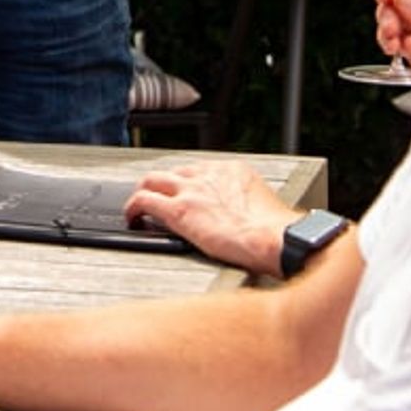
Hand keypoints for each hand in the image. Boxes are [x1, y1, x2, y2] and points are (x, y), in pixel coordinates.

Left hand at [123, 162, 297, 277]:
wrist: (278, 240)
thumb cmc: (278, 232)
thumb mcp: (263, 205)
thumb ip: (245, 203)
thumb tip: (243, 217)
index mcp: (232, 171)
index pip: (200, 170)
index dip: (189, 184)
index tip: (187, 194)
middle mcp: (208, 174)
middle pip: (174, 171)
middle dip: (164, 185)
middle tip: (158, 198)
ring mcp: (192, 190)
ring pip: (153, 180)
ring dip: (144, 192)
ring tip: (140, 206)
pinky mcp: (179, 210)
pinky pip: (144, 201)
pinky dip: (133, 207)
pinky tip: (132, 218)